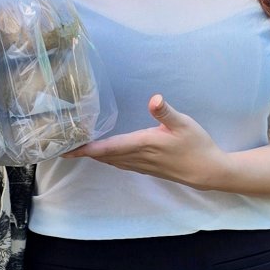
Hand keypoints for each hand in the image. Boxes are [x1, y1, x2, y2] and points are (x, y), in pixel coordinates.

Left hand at [67, 94, 225, 187]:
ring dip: (94, 156)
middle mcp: (139, 156)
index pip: (109, 147)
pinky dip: (107, 158)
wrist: (208, 171)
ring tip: (77, 150)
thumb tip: (154, 99)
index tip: (69, 149)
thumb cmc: (197, 145)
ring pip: (111, 161)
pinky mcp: (147, 168)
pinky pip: (120, 163)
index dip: (88, 148)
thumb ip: (166, 112)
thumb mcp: (184, 123)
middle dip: (84, 152)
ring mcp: (142, 164)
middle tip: (62, 148)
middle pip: (105, 155)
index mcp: (144, 143)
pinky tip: (103, 155)